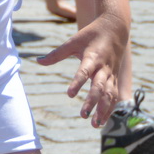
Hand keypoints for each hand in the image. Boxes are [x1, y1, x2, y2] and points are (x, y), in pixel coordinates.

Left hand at [36, 10, 128, 124]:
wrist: (116, 28)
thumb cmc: (91, 34)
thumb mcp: (73, 41)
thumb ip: (56, 54)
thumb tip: (38, 61)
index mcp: (92, 57)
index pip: (84, 72)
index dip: (77, 83)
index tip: (69, 94)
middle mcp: (103, 67)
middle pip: (99, 87)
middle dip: (92, 101)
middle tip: (83, 115)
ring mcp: (110, 74)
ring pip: (109, 94)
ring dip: (103, 109)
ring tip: (94, 124)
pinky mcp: (114, 78)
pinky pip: (114, 95)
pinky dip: (110, 109)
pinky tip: (102, 122)